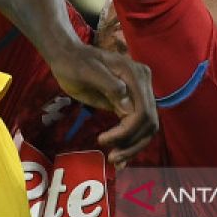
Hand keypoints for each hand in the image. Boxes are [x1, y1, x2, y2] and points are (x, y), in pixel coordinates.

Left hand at [47, 41, 157, 166]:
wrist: (68, 56)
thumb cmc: (74, 62)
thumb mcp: (87, 71)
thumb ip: (109, 85)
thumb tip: (127, 107)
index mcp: (135, 74)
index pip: (142, 112)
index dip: (127, 131)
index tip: (103, 140)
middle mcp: (143, 84)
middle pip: (149, 123)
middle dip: (132, 144)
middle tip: (112, 158)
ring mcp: (139, 93)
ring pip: (147, 128)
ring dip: (133, 147)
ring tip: (115, 160)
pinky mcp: (131, 102)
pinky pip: (137, 125)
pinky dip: (131, 142)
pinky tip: (121, 156)